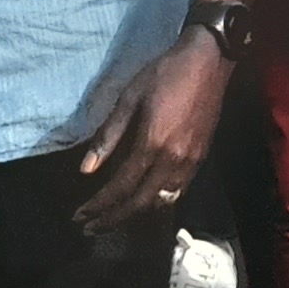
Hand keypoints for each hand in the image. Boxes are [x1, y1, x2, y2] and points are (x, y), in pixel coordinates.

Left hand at [74, 29, 229, 231]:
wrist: (208, 60)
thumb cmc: (165, 73)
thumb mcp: (129, 97)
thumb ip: (108, 135)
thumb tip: (86, 169)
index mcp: (152, 143)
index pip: (121, 186)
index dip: (98, 205)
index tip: (80, 215)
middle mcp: (173, 159)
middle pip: (140, 203)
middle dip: (113, 218)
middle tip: (91, 227)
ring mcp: (191, 161)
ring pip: (162, 202)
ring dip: (136, 213)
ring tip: (114, 216)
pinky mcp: (201, 158)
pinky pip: (178, 191)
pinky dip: (158, 201)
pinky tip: (145, 198)